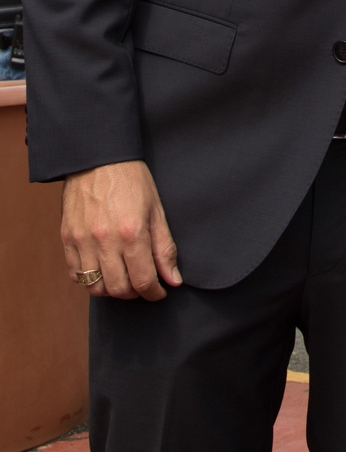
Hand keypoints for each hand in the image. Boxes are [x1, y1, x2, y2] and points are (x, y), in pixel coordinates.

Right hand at [61, 161, 181, 300]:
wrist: (99, 158)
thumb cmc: (132, 180)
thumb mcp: (156, 210)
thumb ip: (164, 248)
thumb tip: (173, 279)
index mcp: (132, 233)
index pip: (143, 280)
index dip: (154, 293)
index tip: (159, 292)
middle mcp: (105, 240)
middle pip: (118, 289)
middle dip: (134, 293)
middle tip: (142, 284)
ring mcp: (82, 240)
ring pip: (95, 287)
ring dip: (111, 289)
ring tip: (123, 278)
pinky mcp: (67, 238)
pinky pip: (75, 274)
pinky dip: (89, 279)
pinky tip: (102, 270)